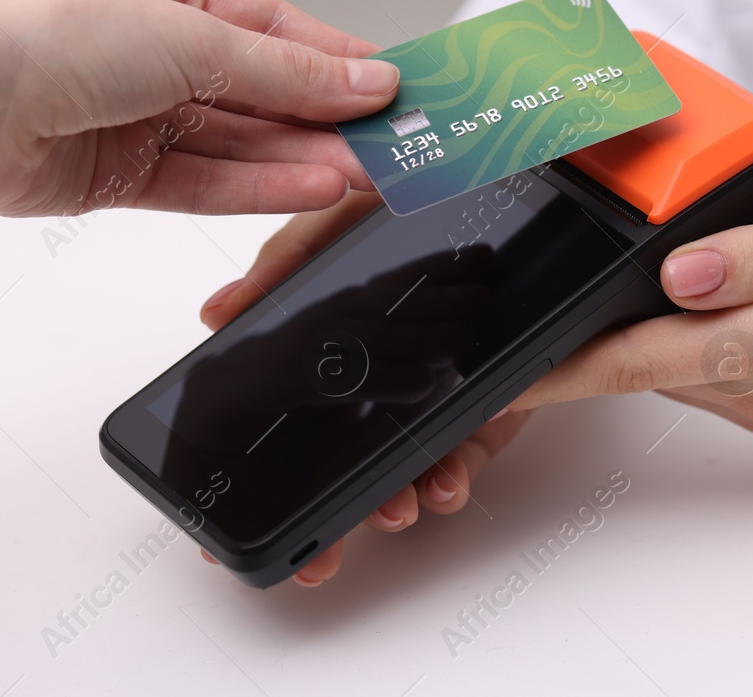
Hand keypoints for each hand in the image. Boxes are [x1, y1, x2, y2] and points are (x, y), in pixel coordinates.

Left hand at [0, 0, 399, 217]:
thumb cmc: (46, 36)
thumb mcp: (193, 39)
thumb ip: (288, 72)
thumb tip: (367, 81)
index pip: (270, 27)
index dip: (334, 57)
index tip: (391, 84)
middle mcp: (147, 50)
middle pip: (258, 91)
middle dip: (323, 117)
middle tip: (389, 142)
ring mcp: (133, 115)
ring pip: (236, 143)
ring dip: (300, 158)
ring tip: (363, 174)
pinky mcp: (117, 176)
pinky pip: (204, 182)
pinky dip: (257, 187)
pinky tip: (310, 187)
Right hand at [198, 190, 531, 587]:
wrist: (534, 193)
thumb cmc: (424, 197)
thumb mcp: (342, 215)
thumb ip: (285, 263)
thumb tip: (218, 314)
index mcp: (335, 344)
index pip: (286, 422)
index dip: (259, 479)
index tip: (228, 533)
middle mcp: (379, 378)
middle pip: (342, 463)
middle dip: (328, 518)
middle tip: (318, 558)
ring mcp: (433, 393)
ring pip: (402, 469)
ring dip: (393, 502)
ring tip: (393, 511)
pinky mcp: (490, 402)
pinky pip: (467, 453)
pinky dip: (454, 476)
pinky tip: (446, 483)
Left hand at [508, 189, 752, 437]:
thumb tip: (678, 274)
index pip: (636, 363)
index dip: (559, 369)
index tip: (500, 371)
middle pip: (645, 369)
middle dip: (583, 347)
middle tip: (536, 302)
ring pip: (677, 371)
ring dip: (633, 343)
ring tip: (603, 289)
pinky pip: (714, 374)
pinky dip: (681, 345)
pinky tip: (687, 302)